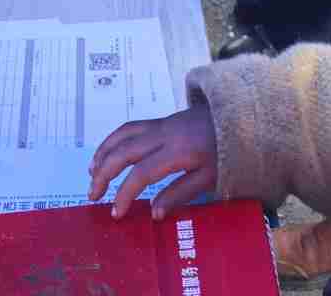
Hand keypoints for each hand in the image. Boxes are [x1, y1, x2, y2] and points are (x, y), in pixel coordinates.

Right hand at [89, 102, 217, 219]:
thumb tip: (153, 213)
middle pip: (124, 151)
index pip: (141, 173)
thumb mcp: (210, 178)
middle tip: (93, 195)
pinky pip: (130, 128)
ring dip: (103, 153)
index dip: (124, 194)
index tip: (116, 213)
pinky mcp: (161, 121)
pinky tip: (108, 152)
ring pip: (123, 135)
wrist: (238, 117)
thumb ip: (180, 194)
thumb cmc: (227, 150)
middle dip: (104, 173)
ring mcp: (160, 124)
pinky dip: (113, 140)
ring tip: (92, 173)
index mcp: (177, 151)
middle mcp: (163, 134)